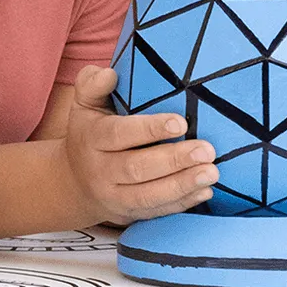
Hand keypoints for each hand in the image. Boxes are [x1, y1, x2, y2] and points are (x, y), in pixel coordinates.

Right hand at [64, 65, 216, 223]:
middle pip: (136, 169)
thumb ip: (92, 84)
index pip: (118, 134)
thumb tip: (109, 73)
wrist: (74, 182)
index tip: (180, 122)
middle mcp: (100, 170)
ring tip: (212, 173)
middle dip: (174, 161)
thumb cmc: (89, 133)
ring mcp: (114, 196)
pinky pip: (156, 212)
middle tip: (207, 150)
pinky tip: (205, 192)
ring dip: (182, 185)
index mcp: (91, 139)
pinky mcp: (129, 213)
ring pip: (148, 195)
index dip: (149, 129)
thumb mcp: (84, 105)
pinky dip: (181, 204)